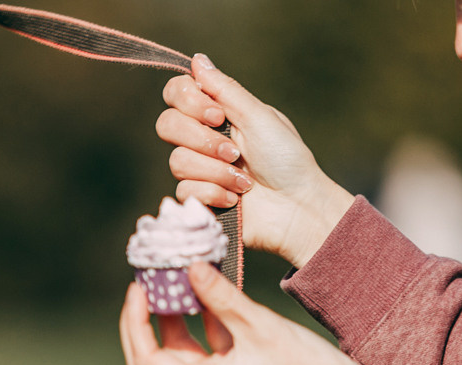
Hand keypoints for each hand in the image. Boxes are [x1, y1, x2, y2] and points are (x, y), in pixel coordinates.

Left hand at [118, 265, 406, 364]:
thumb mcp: (259, 325)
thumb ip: (221, 297)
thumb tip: (189, 266)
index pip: (147, 361)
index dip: (136, 324)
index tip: (138, 288)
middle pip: (151, 364)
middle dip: (142, 327)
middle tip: (144, 288)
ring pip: (176, 355)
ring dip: (170, 322)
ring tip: (169, 283)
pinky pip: (202, 350)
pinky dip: (197, 325)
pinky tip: (201, 292)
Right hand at [156, 55, 354, 267]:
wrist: (295, 207)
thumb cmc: (286, 159)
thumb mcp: (259, 117)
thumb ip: (225, 89)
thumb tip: (198, 59)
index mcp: (217, 113)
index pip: (176, 93)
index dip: (189, 102)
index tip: (218, 115)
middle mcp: (201, 138)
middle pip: (167, 125)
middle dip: (202, 140)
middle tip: (234, 152)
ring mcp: (196, 169)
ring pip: (177, 161)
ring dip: (216, 171)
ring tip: (245, 181)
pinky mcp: (195, 198)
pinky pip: (184, 191)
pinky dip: (215, 193)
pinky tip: (236, 198)